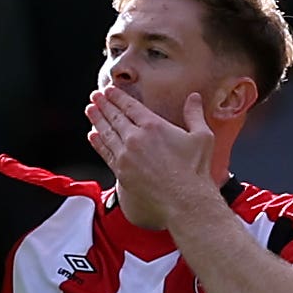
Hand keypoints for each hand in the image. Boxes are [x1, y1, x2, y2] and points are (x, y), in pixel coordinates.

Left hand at [84, 85, 216, 229]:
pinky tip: (93, 136)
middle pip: (115, 117)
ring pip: (106, 133)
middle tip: (95, 96)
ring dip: (97, 119)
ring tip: (90, 110)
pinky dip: (97, 142)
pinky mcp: (121, 172)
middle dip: (103, 104)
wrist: (185, 202)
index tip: (109, 90)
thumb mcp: (202, 137)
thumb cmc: (195, 172)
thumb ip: (194, 115)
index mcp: (154, 126)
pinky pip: (105, 153)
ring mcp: (126, 156)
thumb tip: (194, 98)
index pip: (130, 106)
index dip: (118, 97)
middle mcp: (136, 138)